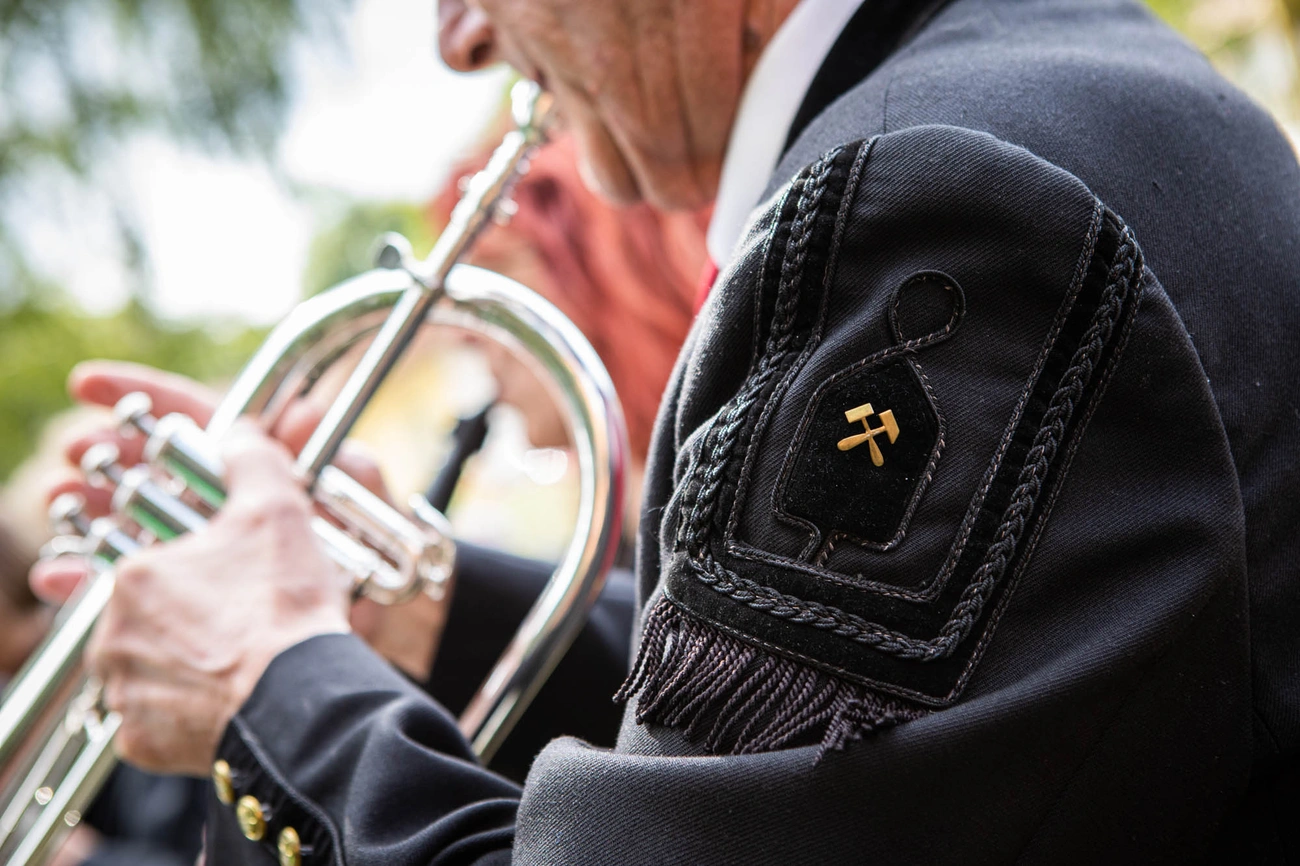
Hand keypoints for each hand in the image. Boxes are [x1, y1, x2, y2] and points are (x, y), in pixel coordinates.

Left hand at [83, 422, 350, 774]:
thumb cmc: (284, 604)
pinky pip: (158, 718)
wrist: (299, 697)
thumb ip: (254, 460)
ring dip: (186, 660)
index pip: (152, 561)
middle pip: (148, 616)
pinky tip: (230, 693)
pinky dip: (188, 708)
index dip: (199, 567)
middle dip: (188, 615)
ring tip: (242, 656)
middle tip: (241, 618)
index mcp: (134, 575)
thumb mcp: (277, 510)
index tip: (233, 579)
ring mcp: (124, 692)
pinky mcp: (141, 741)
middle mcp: (112, 635)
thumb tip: (241, 430)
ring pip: (150, 666)